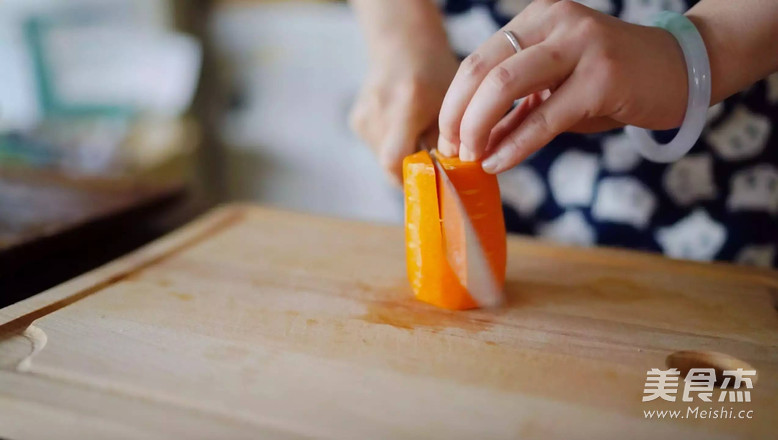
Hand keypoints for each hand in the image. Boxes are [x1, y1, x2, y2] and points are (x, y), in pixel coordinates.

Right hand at [350, 38, 458, 183]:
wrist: (402, 45)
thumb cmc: (434, 73)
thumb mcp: (451, 103)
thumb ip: (448, 141)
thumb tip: (449, 179)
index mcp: (406, 104)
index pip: (395, 159)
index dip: (412, 178)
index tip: (431, 182)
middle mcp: (378, 111)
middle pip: (390, 162)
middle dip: (413, 168)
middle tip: (432, 158)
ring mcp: (362, 116)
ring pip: (384, 158)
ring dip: (404, 156)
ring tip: (417, 134)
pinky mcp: (356, 121)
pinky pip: (377, 147)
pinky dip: (393, 144)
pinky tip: (402, 125)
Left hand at [437, 0, 688, 173]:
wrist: (684, 68)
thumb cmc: (613, 83)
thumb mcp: (556, 91)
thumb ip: (515, 111)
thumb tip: (473, 145)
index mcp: (537, 19)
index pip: (476, 60)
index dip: (453, 103)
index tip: (446, 138)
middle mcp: (555, 21)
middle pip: (480, 70)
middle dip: (457, 116)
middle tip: (452, 151)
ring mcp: (580, 44)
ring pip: (503, 86)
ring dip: (477, 128)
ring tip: (470, 157)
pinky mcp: (602, 76)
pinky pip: (544, 116)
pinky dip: (514, 145)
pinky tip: (498, 163)